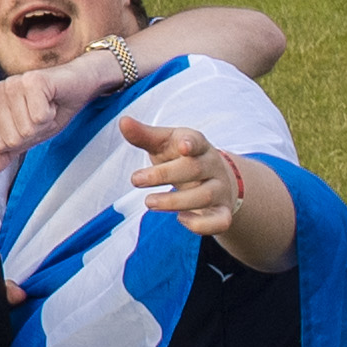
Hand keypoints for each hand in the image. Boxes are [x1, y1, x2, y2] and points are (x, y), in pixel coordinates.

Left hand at [0, 52, 98, 152]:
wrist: (79, 86)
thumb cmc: (51, 109)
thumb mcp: (27, 137)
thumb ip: (6, 152)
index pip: (0, 146)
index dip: (24, 140)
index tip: (33, 122)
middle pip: (13, 139)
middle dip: (35, 132)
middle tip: (43, 113)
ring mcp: (12, 83)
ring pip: (26, 129)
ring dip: (44, 123)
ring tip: (47, 105)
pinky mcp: (32, 80)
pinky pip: (39, 117)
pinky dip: (52, 114)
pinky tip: (53, 99)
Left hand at [121, 116, 253, 239]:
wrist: (215, 179)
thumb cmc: (181, 158)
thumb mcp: (163, 144)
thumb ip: (144, 135)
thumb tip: (123, 121)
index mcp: (198, 144)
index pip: (197, 140)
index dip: (191, 143)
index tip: (183, 146)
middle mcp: (212, 165)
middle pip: (194, 169)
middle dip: (164, 175)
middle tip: (135, 180)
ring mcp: (220, 189)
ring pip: (204, 196)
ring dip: (174, 201)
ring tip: (149, 202)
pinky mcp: (223, 212)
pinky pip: (219, 222)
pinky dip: (200, 225)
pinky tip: (180, 218)